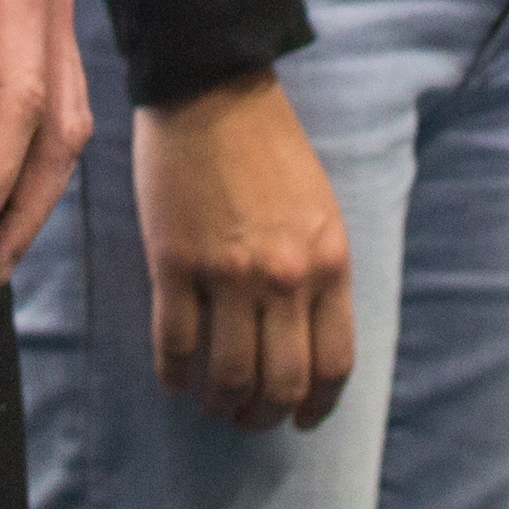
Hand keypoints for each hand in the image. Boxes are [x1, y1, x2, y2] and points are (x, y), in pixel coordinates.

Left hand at [0, 0, 89, 282]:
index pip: (19, 91)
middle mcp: (52, 2)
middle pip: (61, 131)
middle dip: (27, 207)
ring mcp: (59, 11)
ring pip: (72, 125)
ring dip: (41, 195)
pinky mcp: (50, 15)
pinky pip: (64, 102)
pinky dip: (42, 161)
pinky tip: (7, 198)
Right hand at [135, 74, 358, 429]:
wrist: (211, 88)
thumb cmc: (269, 146)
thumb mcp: (320, 209)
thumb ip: (319, 273)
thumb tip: (305, 338)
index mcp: (329, 262)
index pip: (334, 364)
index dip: (317, 406)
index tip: (301, 419)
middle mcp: (285, 277)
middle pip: (282, 384)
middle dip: (264, 416)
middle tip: (248, 417)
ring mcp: (228, 273)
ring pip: (227, 376)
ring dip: (219, 403)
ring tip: (211, 402)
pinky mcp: (174, 264)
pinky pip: (174, 346)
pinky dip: (174, 375)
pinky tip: (175, 378)